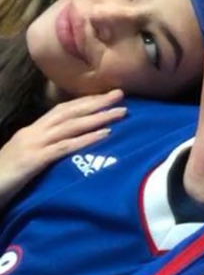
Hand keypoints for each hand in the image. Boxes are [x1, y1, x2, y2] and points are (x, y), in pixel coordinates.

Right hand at [0, 90, 126, 209]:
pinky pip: (65, 147)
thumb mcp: (26, 159)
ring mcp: (33, 145)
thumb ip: (44, 150)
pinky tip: (106, 135)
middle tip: (120, 95)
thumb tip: (67, 145)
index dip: (84, 103)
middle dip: (96, 103)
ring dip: (97, 118)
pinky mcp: (34, 161)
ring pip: (70, 126)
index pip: (61, 111)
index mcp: (32, 132)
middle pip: (69, 113)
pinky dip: (87, 140)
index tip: (106, 97)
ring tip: (120, 112)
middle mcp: (33, 133)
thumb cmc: (4, 178)